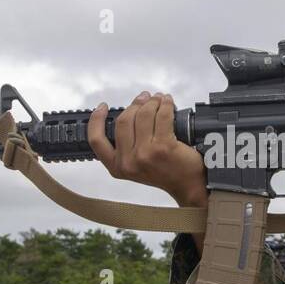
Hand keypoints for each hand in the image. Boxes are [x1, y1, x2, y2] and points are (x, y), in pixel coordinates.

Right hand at [88, 92, 206, 207]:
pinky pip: (162, 116)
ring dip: (152, 102)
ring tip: (158, 99)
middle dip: (135, 104)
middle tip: (144, 98)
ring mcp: (145, 154)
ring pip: (143, 115)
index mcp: (117, 167)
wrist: (187, 185)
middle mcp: (128, 162)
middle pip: (123, 121)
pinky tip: (167, 102)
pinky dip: (165, 104)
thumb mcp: (135, 166)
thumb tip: (129, 113)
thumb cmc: (165, 173)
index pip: (96, 140)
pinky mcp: (164, 147)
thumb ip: (125, 146)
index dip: (96, 120)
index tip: (102, 107)